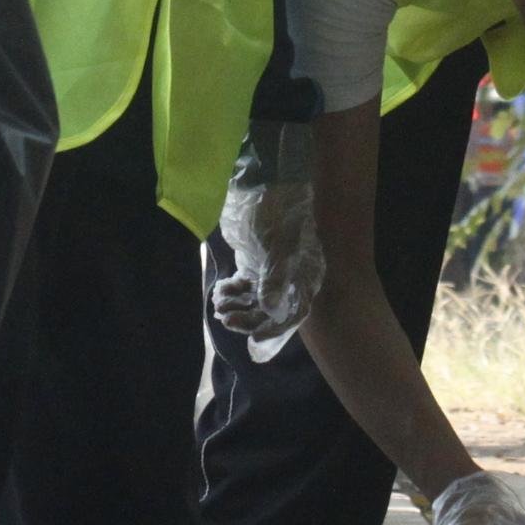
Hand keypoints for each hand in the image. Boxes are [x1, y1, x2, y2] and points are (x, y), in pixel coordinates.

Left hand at [211, 179, 321, 361]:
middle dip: (247, 318)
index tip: (253, 337)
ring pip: (254, 300)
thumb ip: (276, 279)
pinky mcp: (256, 266)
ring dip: (237, 306)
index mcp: (304, 278)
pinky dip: (232, 291)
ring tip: (219, 305)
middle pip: (269, 310)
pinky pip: (244, 286)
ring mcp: (272, 274)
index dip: (274, 328)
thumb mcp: (280, 246)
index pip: (292, 313)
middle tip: (225, 319)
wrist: (270, 187)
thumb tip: (270, 310)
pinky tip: (220, 290)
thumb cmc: (281, 216)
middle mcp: (291, 281)